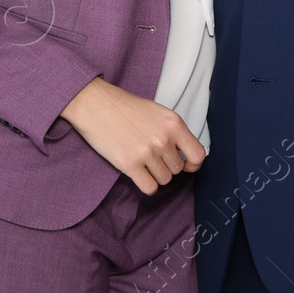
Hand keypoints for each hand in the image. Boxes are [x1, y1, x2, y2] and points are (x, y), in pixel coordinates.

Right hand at [60, 77, 204, 194]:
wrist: (95, 104)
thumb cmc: (124, 107)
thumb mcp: (157, 112)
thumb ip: (172, 131)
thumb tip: (183, 154)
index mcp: (174, 123)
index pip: (198, 154)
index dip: (193, 164)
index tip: (185, 164)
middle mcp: (164, 139)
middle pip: (177, 169)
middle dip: (166, 166)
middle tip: (150, 155)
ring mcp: (147, 153)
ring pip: (164, 180)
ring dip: (155, 174)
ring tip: (141, 160)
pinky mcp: (130, 165)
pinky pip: (150, 188)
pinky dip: (146, 184)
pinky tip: (137, 173)